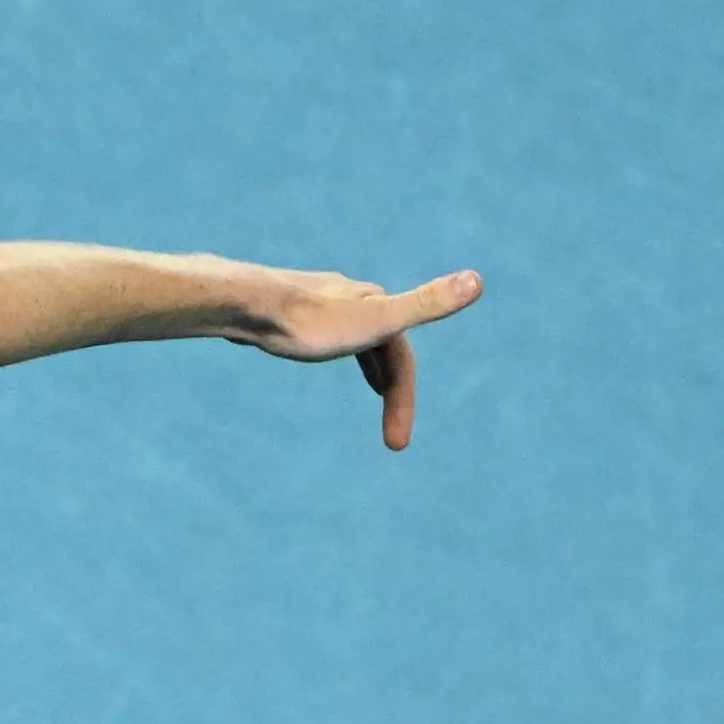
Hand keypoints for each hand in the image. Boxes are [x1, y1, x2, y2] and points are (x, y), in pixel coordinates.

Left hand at [225, 263, 482, 449]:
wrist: (246, 304)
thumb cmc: (308, 323)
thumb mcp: (375, 322)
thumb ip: (425, 305)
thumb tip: (477, 280)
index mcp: (375, 305)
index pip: (401, 359)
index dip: (403, 399)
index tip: (395, 444)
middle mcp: (351, 297)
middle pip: (382, 347)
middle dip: (392, 386)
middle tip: (393, 433)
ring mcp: (318, 300)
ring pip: (354, 335)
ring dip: (370, 363)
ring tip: (374, 389)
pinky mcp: (286, 308)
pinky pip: (319, 328)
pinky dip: (332, 345)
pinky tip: (312, 350)